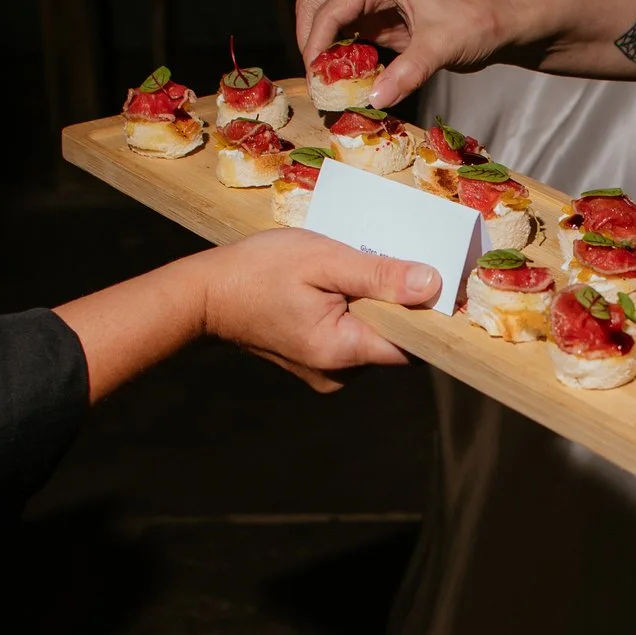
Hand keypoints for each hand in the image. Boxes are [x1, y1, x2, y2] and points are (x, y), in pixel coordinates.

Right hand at [195, 228, 441, 391]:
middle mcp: (339, 374)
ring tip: (346, 273)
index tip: (430, 282)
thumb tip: (431, 285)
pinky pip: (350, 338)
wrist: (203, 296)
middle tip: (376, 264)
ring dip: (370, 306)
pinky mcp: (315, 363)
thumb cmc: (258, 271)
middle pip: (393, 341)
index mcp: (343, 352)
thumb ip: (379, 275)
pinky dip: (350, 313)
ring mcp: (325, 373)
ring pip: (371, 337)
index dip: (427, 315)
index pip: (412, 345)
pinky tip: (331, 288)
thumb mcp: (323, 260)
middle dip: (394, 304)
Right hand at [295, 0, 515, 107]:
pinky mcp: (380, 26)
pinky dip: (340, 61)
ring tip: (328, 88)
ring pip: (328, 25)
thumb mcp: (442, 47)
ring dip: (323, 54)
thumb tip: (374, 98)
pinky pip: (346, 41)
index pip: (331, 8)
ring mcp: (373, 6)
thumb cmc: (476, 22)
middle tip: (317, 82)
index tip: (315, 76)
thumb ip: (408, 71)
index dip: (316, 42)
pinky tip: (347, 84)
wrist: (499, 23)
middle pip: (316, 8)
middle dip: (310, 43)